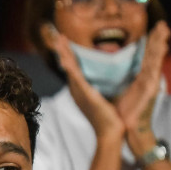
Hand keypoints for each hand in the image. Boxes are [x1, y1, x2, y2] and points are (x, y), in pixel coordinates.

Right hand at [43, 23, 123, 138]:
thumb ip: (104, 89)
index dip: (69, 55)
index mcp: (82, 90)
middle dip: (63, 51)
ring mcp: (79, 93)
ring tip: (60, 42)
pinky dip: (70, 67)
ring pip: (69, 69)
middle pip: (68, 66)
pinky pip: (76, 78)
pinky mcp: (85, 95)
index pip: (74, 68)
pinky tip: (65, 59)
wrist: (111, 133)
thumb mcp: (107, 98)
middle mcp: (77, 91)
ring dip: (63, 55)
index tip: (66, 42)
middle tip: (58, 37)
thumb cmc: (112, 118)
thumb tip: (108, 80)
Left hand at [117, 21, 168, 154]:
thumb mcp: (116, 90)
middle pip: (153, 54)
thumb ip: (115, 80)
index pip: (145, 56)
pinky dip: (158, 58)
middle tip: (162, 24)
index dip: (150, 42)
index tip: (155, 28)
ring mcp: (149, 83)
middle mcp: (146, 78)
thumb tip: (107, 70)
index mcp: (139, 78)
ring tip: (164, 29)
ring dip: (160, 43)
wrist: (122, 130)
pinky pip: (153, 70)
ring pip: (155, 59)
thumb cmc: (120, 112)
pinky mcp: (148, 89)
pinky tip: (162, 47)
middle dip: (157, 39)